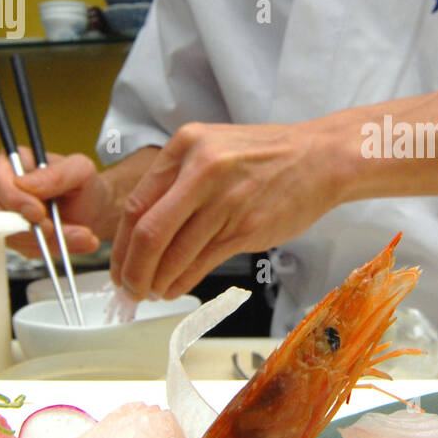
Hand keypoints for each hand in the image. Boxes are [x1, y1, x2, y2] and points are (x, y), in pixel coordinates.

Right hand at [0, 147, 107, 259]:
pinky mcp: (14, 238)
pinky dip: (49, 250)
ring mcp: (3, 217)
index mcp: (9, 164)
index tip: (37, 212)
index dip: (13, 199)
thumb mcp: (80, 170)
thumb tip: (25, 185)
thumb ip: (57, 174)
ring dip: (44, 241)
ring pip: (8, 235)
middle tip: (51, 230)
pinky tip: (71, 243)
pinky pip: (22, 250)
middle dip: (22, 226)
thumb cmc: (83, 185)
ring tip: (78, 236)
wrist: (94, 210)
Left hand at [110, 122, 339, 299]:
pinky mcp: (246, 228)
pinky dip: (182, 281)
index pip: (137, 204)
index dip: (121, 245)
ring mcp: (225, 201)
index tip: (118, 265)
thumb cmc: (266, 157)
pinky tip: (176, 287)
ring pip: (173, 254)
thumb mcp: (213, 149)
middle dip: (132, 270)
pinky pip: (202, 262)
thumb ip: (178, 181)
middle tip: (129, 287)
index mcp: (186, 146)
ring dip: (156, 281)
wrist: (319, 159)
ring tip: (153, 291)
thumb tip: (142, 230)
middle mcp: (201, 171)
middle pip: (148, 233)